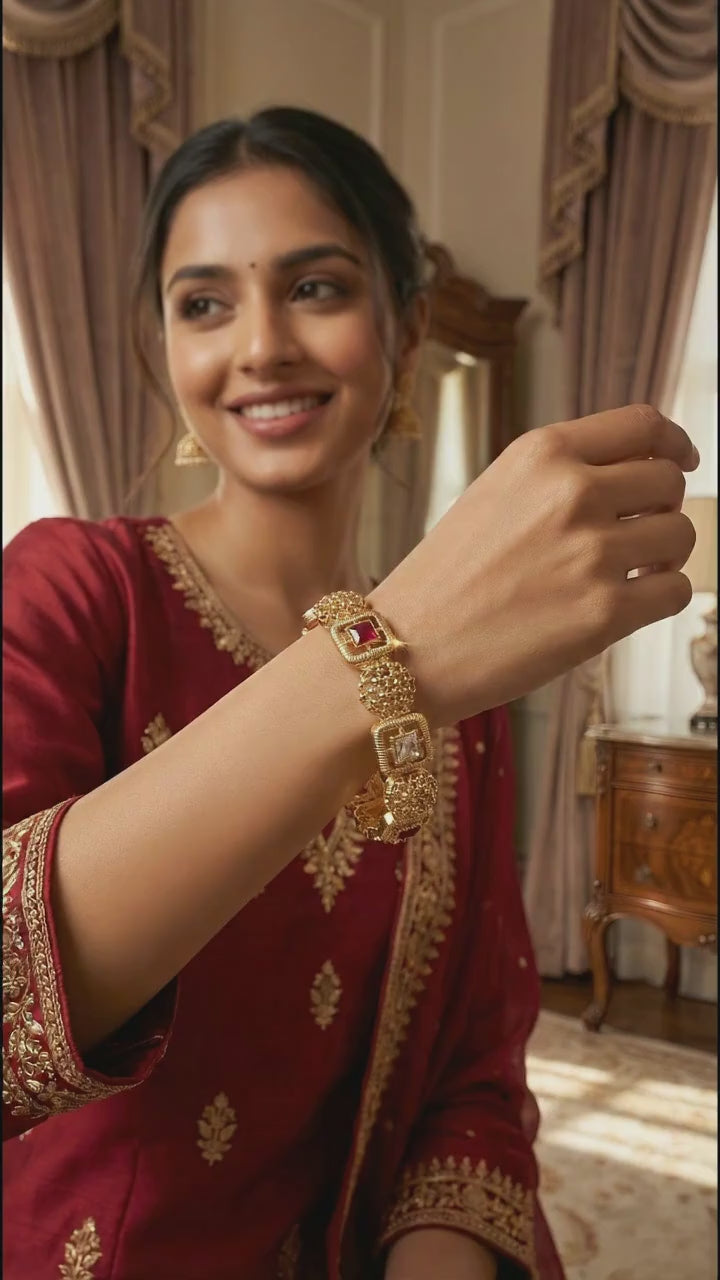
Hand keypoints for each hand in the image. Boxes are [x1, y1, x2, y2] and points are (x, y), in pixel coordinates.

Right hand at [371, 404, 697, 726]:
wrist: (407, 649)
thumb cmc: (445, 580)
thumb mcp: (494, 494)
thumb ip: (559, 475)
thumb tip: (636, 472)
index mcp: (542, 454)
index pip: (642, 425)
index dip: (672, 443)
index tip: (680, 459)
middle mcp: (572, 493)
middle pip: (668, 481)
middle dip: (662, 508)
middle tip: (636, 535)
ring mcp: (592, 553)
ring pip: (681, 535)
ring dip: (665, 556)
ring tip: (628, 574)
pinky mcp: (604, 613)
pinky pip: (677, 591)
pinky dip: (661, 597)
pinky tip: (627, 604)